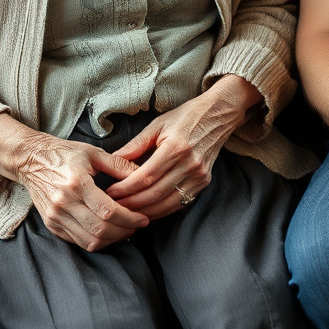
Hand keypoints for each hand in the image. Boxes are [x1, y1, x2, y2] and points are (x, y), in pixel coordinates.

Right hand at [13, 131, 150, 251]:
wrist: (30, 160)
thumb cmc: (64, 153)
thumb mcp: (93, 153)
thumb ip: (119, 165)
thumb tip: (143, 175)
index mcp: (77, 183)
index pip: (108, 210)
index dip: (129, 218)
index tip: (143, 218)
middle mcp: (64, 203)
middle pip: (100, 230)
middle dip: (124, 231)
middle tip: (137, 226)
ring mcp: (55, 216)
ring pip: (89, 241)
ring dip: (111, 240)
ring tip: (125, 230)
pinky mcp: (51, 224)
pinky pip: (77, 241)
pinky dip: (95, 241)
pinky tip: (108, 232)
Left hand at [106, 75, 260, 218]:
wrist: (218, 115)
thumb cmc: (186, 117)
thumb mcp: (158, 124)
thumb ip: (136, 144)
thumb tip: (113, 160)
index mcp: (176, 147)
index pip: (146, 176)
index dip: (126, 188)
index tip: (110, 192)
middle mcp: (190, 164)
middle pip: (155, 194)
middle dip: (131, 204)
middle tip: (114, 206)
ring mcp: (199, 176)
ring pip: (167, 204)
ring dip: (145, 212)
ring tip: (127, 213)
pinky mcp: (204, 182)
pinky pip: (180, 203)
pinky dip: (162, 210)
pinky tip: (148, 211)